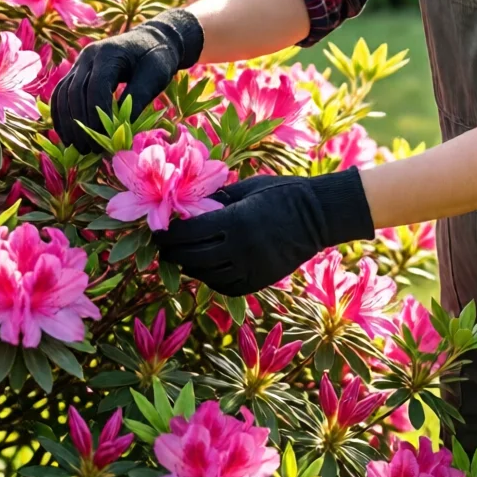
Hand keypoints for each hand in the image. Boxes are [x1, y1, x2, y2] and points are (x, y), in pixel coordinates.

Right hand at [50, 10, 203, 152]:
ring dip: (67, 123)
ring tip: (79, 148)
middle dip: (82, 124)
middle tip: (91, 150)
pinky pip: (61, 94)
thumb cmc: (159, 57)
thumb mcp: (155, 77)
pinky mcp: (78, 72)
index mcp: (109, 52)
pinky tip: (68, 135)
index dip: (98, 116)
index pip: (96, 87)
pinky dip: (62, 115)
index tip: (105, 140)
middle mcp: (89, 55)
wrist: (155, 39)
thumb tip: (120, 130)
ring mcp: (80, 62)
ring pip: (63, 94)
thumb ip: (137, 99)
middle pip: (75, 92)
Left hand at [150, 168, 374, 296]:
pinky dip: (211, 280)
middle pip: (192, 257)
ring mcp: (251, 268)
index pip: (188, 233)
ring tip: (181, 257)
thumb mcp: (247, 189)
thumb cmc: (282, 193)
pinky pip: (226, 287)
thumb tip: (186, 206)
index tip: (157, 231)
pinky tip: (205, 269)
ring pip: (206, 276)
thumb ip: (217, 200)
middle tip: (162, 247)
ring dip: (189, 267)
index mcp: (235, 220)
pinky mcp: (260, 281)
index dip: (168, 234)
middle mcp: (240, 248)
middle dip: (172, 252)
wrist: (319, 216)